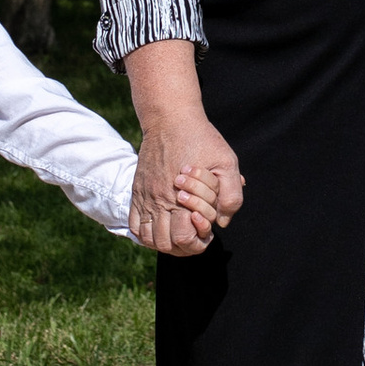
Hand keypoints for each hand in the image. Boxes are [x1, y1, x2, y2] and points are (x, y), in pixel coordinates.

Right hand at [130, 117, 243, 253]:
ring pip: (147, 238)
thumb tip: (222, 222)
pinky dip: (145, 234)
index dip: (199, 241)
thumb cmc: (202, 139)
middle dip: (183, 246)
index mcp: (180, 196)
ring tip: (178, 233)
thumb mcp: (227, 163)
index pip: (184, 239)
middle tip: (195, 234)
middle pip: (165, 244)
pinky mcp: (137, 190)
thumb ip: (230, 196)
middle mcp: (158, 200)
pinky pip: (134, 224)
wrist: (170, 118)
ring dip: (163, 242)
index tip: (207, 230)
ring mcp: (145, 196)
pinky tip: (161, 227)